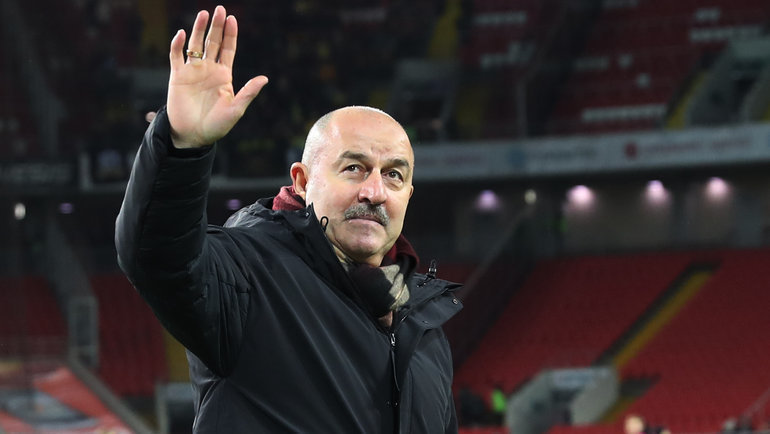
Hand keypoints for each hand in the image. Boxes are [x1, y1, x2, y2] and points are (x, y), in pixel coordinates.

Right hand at [167, 6, 267, 147]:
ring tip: (204, 14)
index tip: (232, 19)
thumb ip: (248, 92)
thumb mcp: (235, 109)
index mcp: (224, 75)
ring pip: (195, 45)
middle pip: (213, 42)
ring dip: (199, 29)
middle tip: (220, 9)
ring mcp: (192, 72)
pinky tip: (181, 34)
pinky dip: (177, 45)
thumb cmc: (216, 126)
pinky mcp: (177, 77)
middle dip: (216, 26)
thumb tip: (264, 78)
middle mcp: (208, 70)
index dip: (230, 34)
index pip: (228, 49)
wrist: (193, 136)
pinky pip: (176, 56)